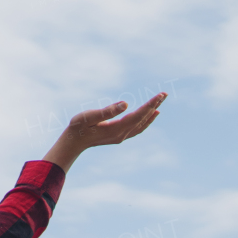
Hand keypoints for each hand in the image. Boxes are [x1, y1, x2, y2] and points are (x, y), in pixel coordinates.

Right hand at [43, 92, 165, 172]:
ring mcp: (121, 137)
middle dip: (154, 106)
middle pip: (142, 119)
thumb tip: (126, 103)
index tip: (160, 95)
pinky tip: (151, 115)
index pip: (137, 115)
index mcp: (116, 128)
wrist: (73, 143)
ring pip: (141, 124)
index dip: (150, 105)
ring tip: (160, 103)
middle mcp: (121, 134)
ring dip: (151, 113)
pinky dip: (146, 121)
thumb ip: (107, 111)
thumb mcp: (89, 117)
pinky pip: (137, 128)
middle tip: (165, 94)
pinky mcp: (119, 136)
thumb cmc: (78, 127)